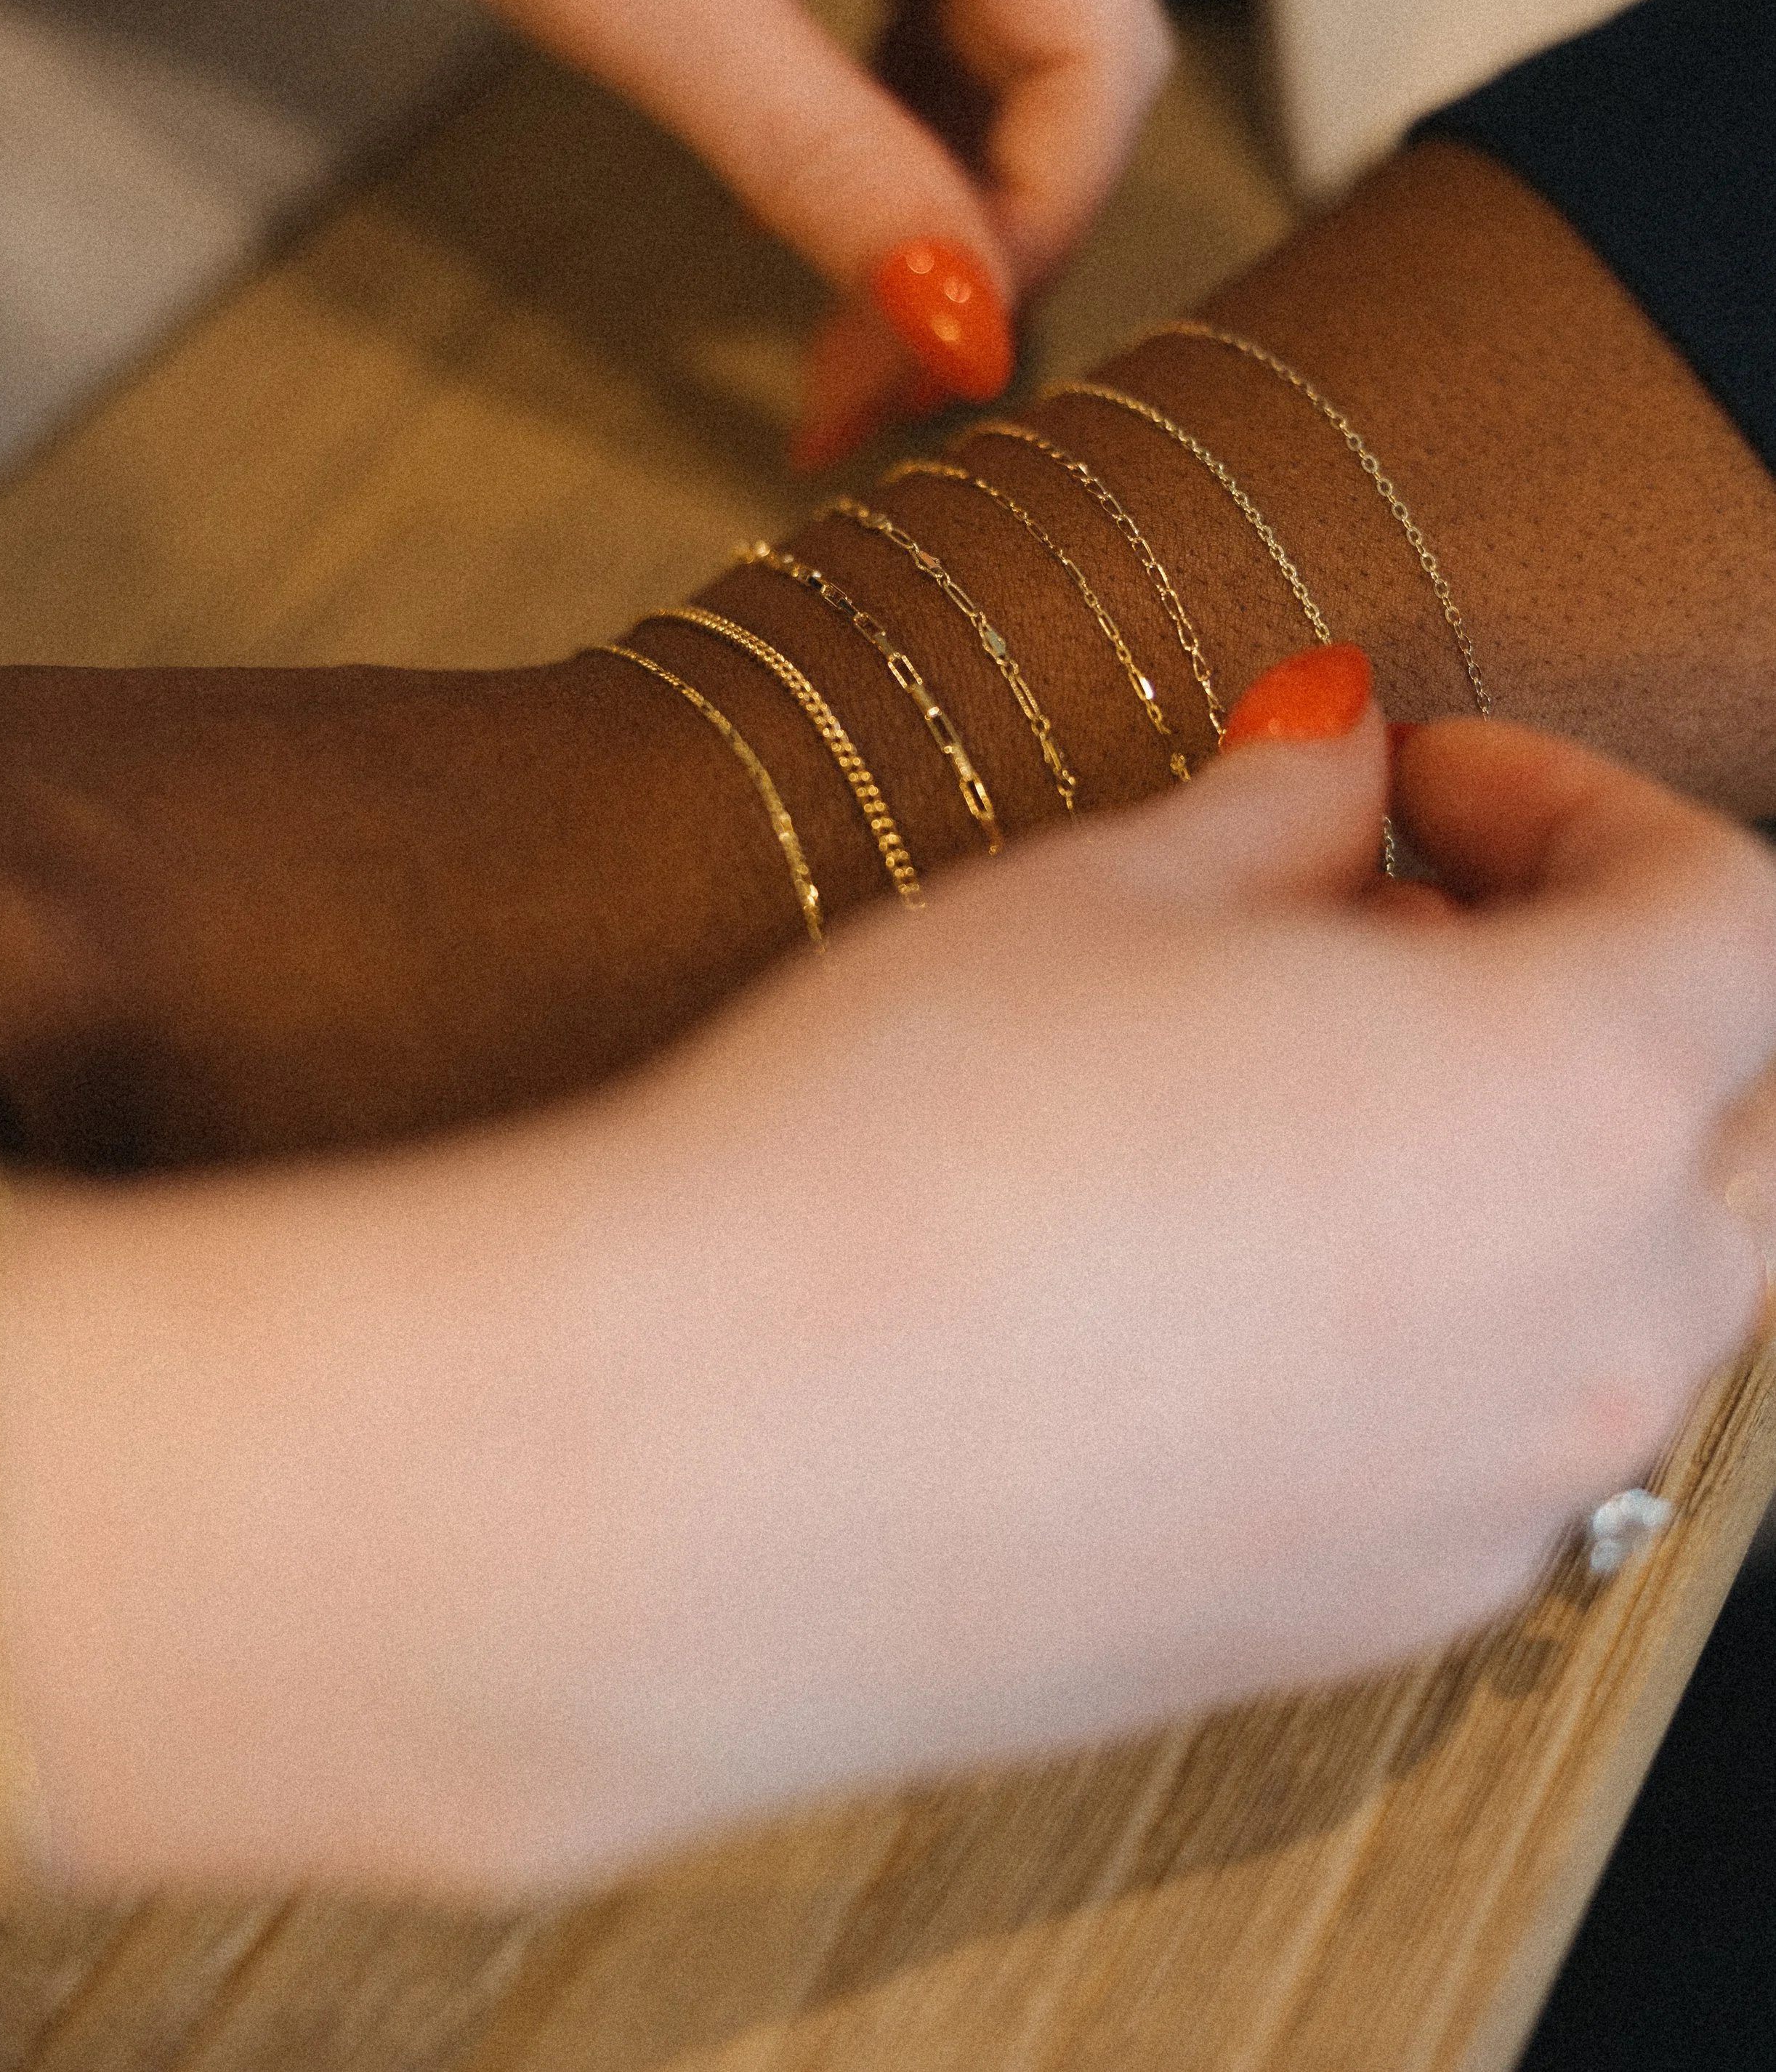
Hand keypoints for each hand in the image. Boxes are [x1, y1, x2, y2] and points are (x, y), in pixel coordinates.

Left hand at [119, 0, 1171, 453]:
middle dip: (974, 247)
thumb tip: (966, 333)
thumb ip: (833, 170)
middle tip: (870, 399)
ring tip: (840, 360)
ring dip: (931, 218)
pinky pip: (937, 30)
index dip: (1036, 228)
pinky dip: (888, 146)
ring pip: (1004, 68)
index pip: (1097, 48)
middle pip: (1065, 67)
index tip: (943, 368)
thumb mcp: (659, 4)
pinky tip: (825, 232)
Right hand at [553, 692, 1775, 1841]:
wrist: (707, 1472)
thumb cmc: (898, 1151)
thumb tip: (1345, 760)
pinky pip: (1503, 1441)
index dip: (1589, 803)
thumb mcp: (1103, 898)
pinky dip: (1451, 1325)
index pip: (1731, 912)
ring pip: (1638, 1296)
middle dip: (1615, 988)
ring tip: (1305, 1087)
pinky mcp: (1376, 1619)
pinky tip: (1241, 1267)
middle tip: (1402, 920)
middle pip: (1740, 1123)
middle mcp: (1595, 1333)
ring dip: (1542, 1159)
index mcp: (1571, 1105)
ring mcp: (1499, 1503)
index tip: (1426, 784)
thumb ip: (1285, 814)